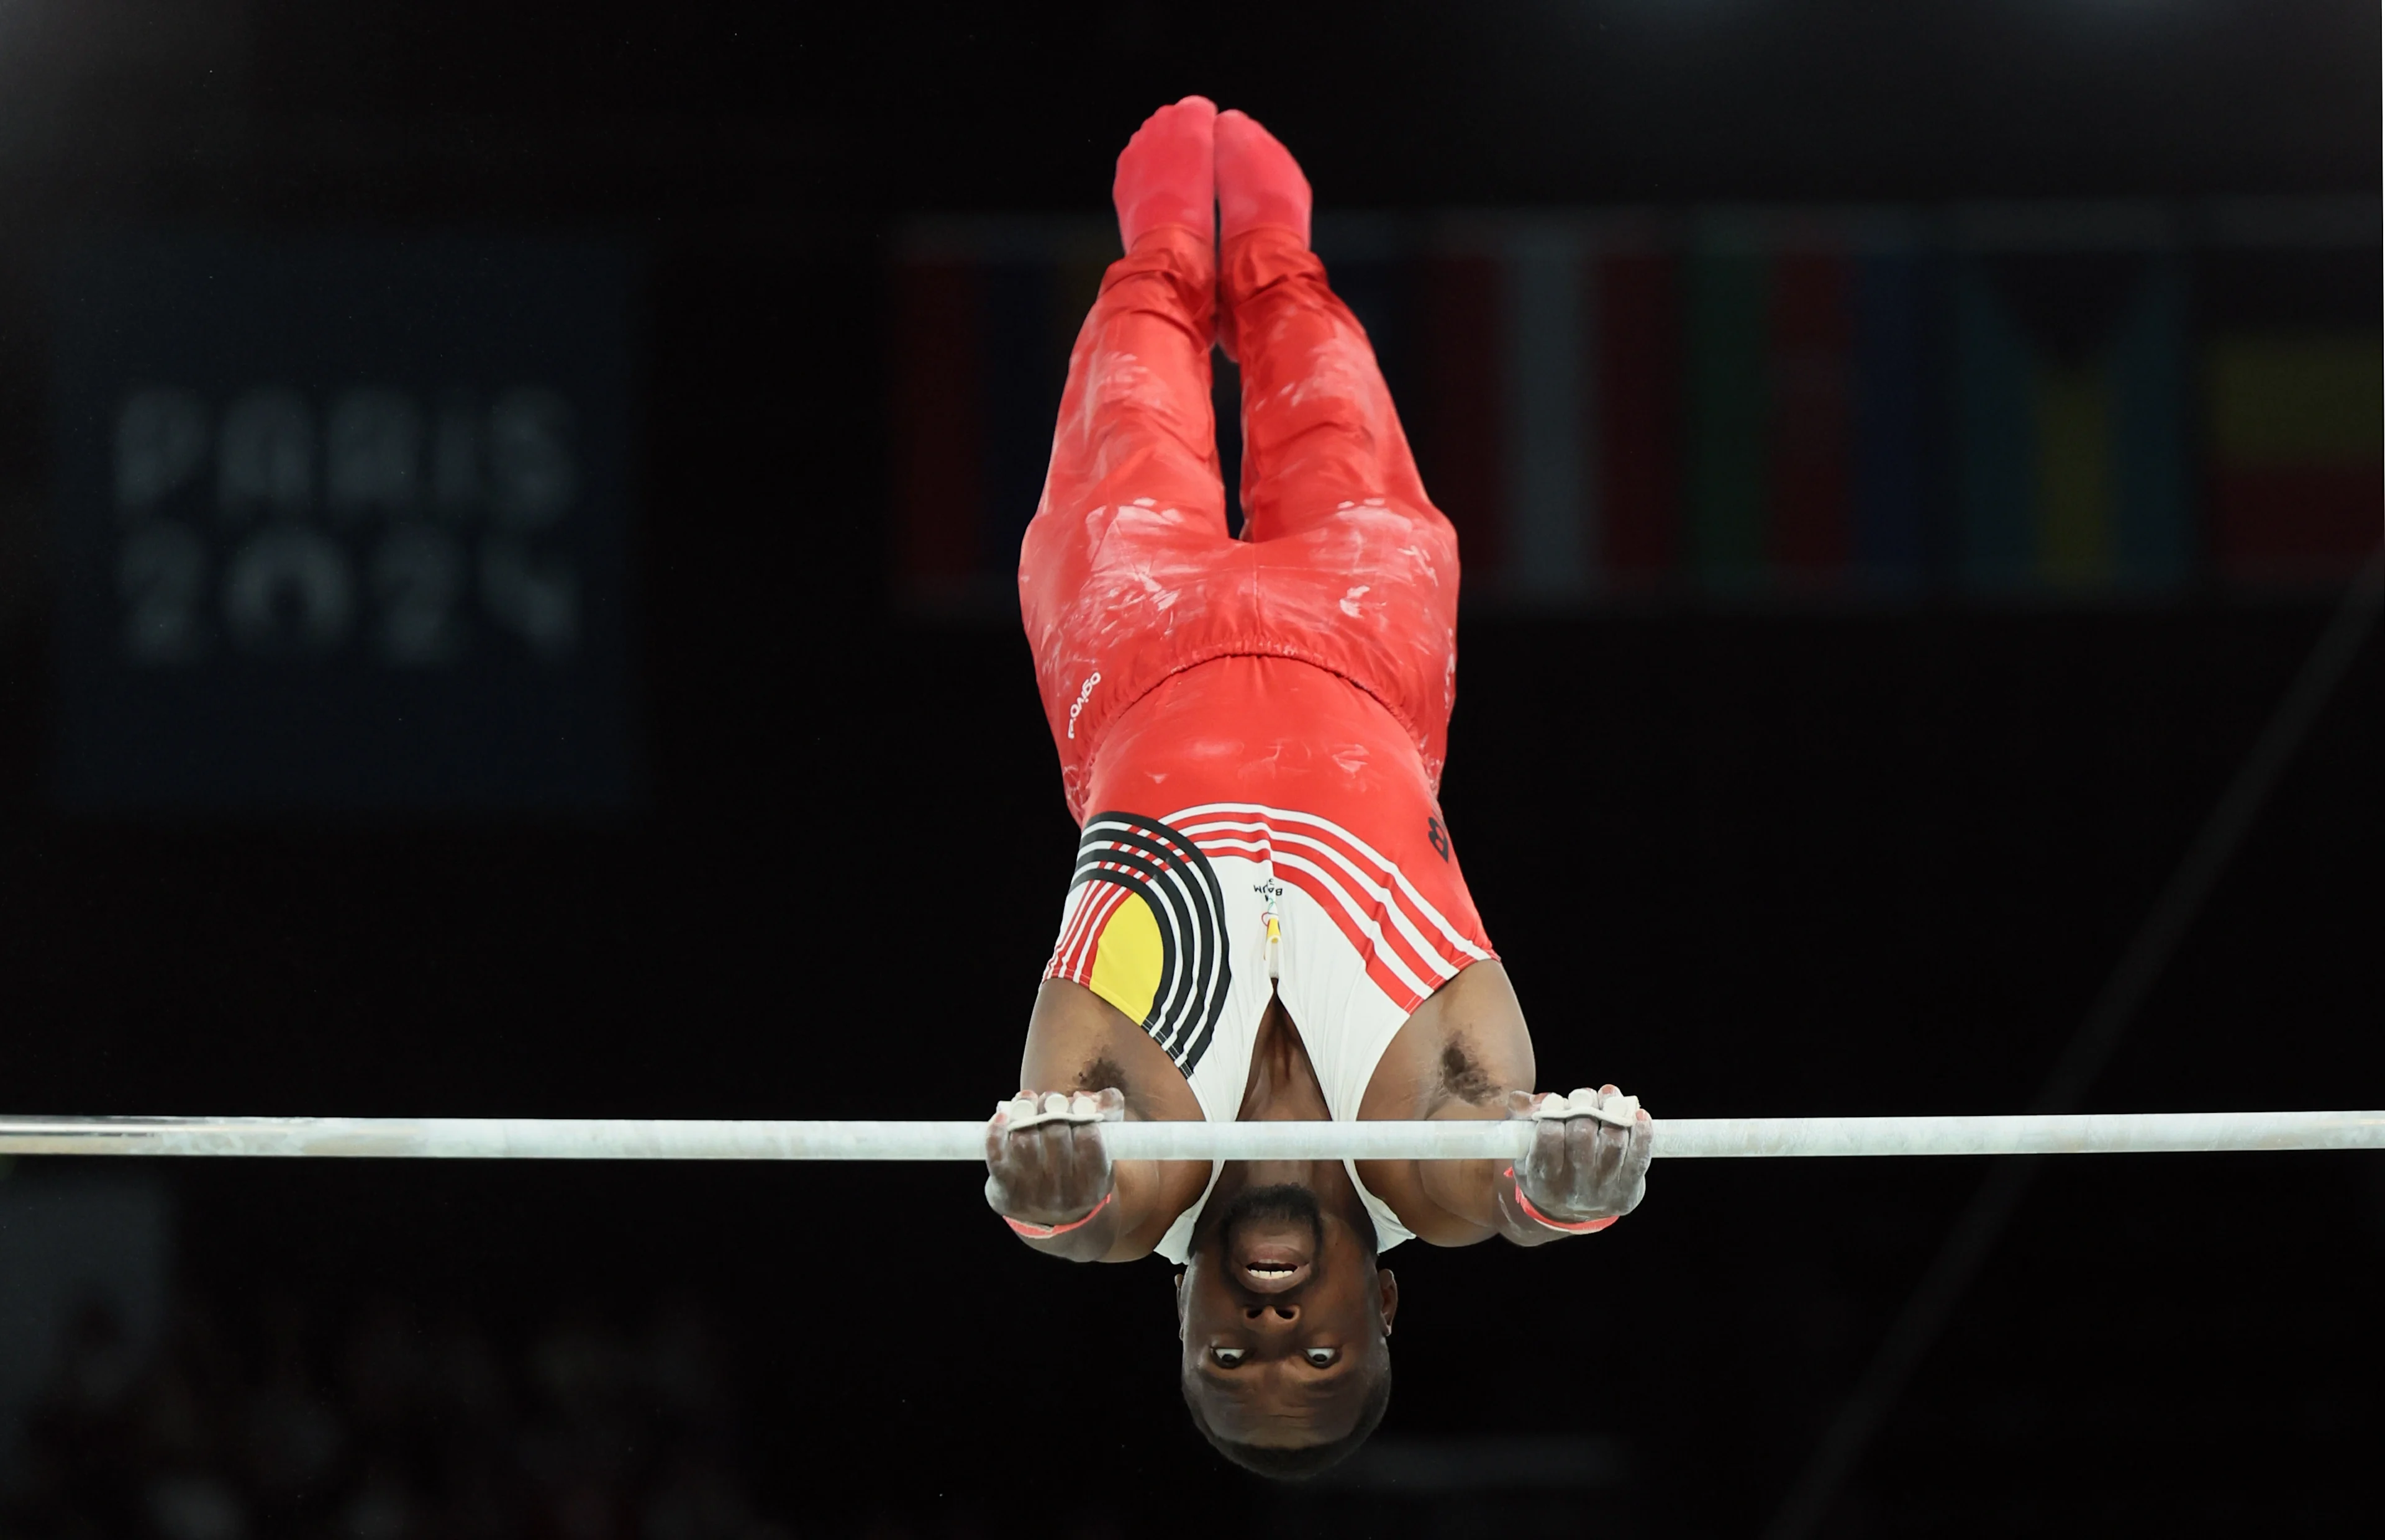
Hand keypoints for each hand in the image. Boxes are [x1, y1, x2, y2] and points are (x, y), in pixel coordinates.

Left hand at [983, 1089, 1124, 1227]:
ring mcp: (1032, 1195)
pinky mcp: (1005, 1193)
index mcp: (1095, 1184)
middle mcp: (1064, 1194)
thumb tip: (1088, 1097)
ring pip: (1025, 1142)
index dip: (1081, 1112)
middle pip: (1055, 1135)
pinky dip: (996, 1131)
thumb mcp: (1105, 1151)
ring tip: (1026, 1104)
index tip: (1075, 1102)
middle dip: (1050, 1107)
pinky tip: (1002, 1116)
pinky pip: (996, 1156)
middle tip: (1049, 1100)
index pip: (1089, 1138)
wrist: (1055, 1223)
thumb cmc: (1080, 1173)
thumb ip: (1109, 1115)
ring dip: (1024, 1114)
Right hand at [1505, 1085, 1651, 1226]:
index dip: (1554, 1110)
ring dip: (1613, 1113)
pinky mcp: (1627, 1192)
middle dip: (1584, 1107)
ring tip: (1609, 1100)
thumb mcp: (1521, 1149)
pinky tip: (1637, 1114)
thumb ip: (1522, 1117)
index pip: (1548, 1137)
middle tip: (1583, 1098)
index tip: (1556, 1100)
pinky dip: (1642, 1132)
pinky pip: (1640, 1158)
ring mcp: (1602, 1193)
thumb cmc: (1544, 1169)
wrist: (1567, 1213)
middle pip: (1583, 1135)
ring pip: (1613, 1142)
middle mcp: (1572, 1190)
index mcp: (1541, 1180)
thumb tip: (1537, 1099)